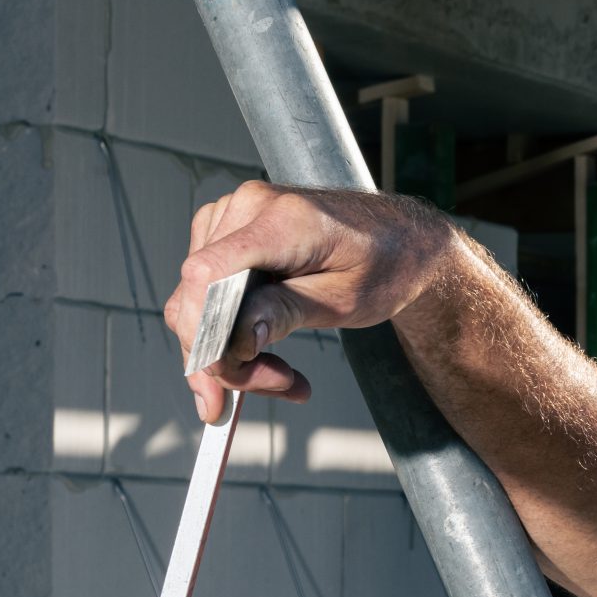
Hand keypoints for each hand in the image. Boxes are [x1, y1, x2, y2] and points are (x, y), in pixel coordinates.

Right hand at [165, 179, 454, 420]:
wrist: (399, 242)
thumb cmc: (383, 265)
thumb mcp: (345, 300)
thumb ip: (287, 313)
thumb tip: (236, 339)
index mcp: (283, 219)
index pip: (208, 273)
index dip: (203, 329)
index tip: (225, 375)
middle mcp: (247, 209)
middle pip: (198, 294)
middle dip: (224, 355)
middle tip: (273, 387)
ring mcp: (233, 217)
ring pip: (197, 300)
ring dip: (228, 350)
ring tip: (281, 378)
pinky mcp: (229, 233)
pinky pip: (207, 291)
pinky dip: (228, 330)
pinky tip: (263, 353)